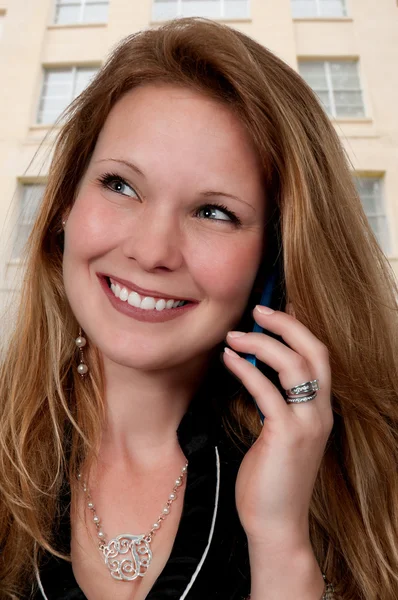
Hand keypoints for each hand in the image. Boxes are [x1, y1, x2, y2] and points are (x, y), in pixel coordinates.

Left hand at [223, 304, 332, 548]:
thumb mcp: (276, 435)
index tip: (275, 309)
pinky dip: (246, 370)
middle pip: (315, 352)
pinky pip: (267, 391)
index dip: (299, 329)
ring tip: (234, 334)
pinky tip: (228, 359)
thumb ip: (272, 403)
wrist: (276, 526)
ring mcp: (307, 424)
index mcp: (319, 411)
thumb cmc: (270, 480)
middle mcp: (320, 413)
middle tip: (258, 309)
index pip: (318, 358)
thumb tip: (252, 370)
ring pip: (295, 365)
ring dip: (262, 343)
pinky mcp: (287, 435)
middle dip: (287, 324)